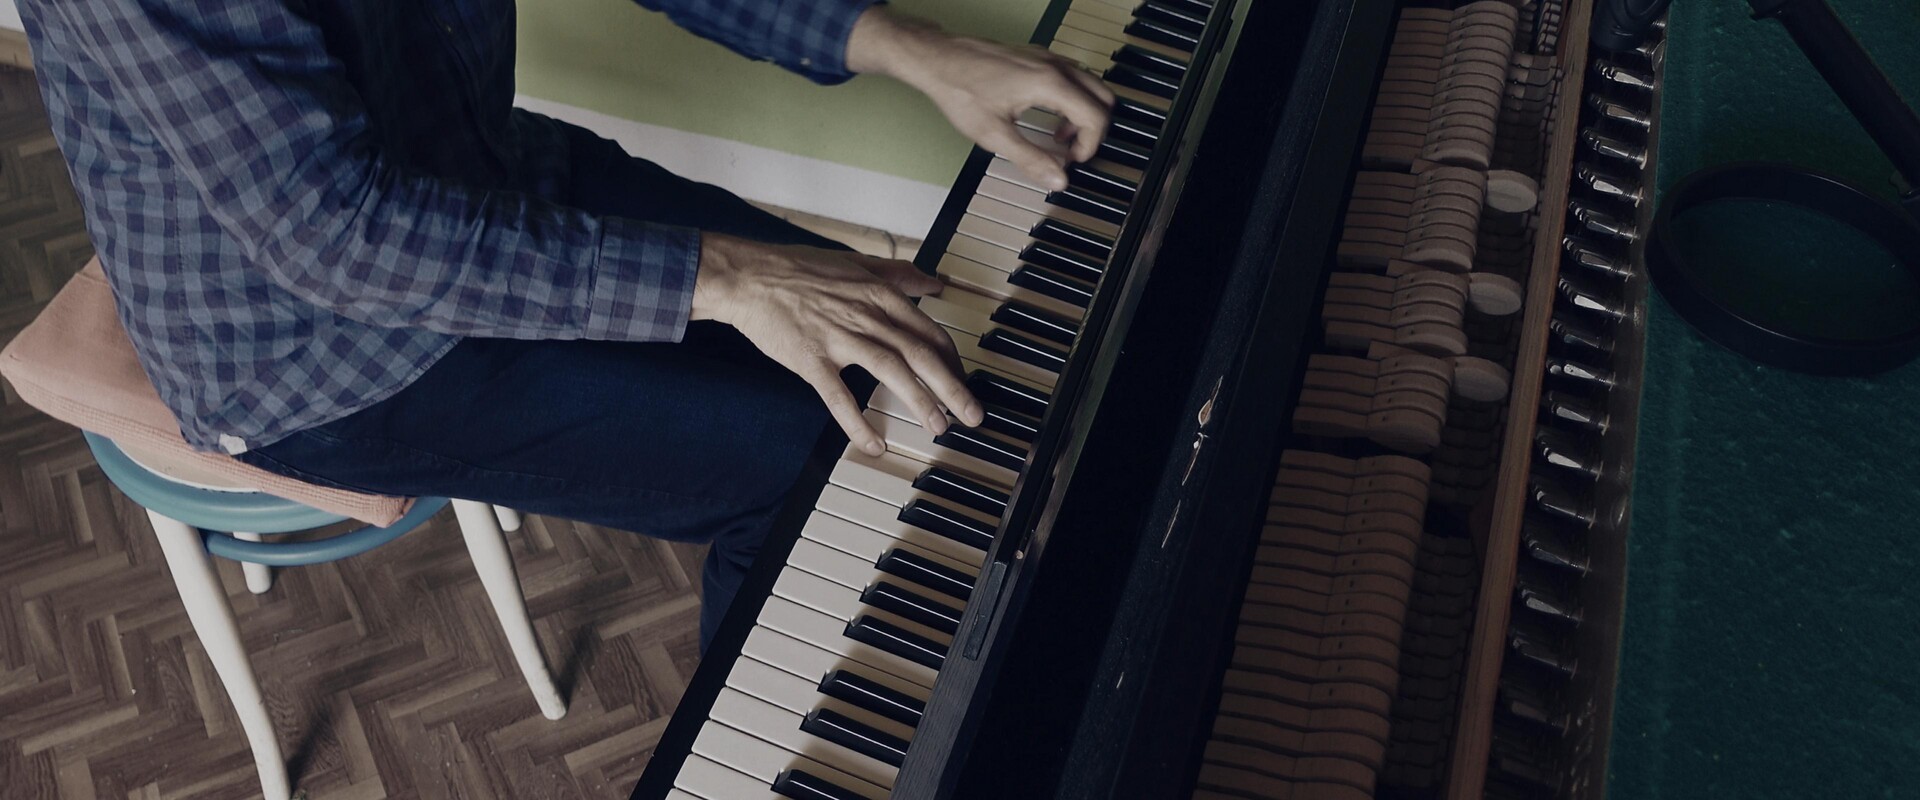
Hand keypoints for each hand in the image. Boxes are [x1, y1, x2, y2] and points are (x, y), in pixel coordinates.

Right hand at [691, 233, 984, 455]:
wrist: (749, 276)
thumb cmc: (798, 269)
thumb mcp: (856, 262)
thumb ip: (898, 273)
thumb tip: (934, 280)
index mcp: (880, 294)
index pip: (930, 332)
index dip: (953, 362)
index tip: (964, 383)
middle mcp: (867, 315)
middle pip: (922, 354)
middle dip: (953, 388)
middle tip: (972, 416)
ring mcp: (839, 338)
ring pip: (892, 371)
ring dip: (920, 402)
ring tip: (937, 427)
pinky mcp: (812, 359)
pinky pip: (840, 397)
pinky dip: (858, 423)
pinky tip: (874, 445)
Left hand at [847, 7, 1114, 191]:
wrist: (938, 59)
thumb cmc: (960, 89)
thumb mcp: (994, 134)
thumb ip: (1031, 159)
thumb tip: (1058, 179)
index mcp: (1049, 84)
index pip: (1095, 116)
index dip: (1090, 145)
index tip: (1073, 161)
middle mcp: (1054, 66)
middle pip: (1102, 98)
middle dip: (1094, 130)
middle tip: (1073, 152)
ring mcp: (1048, 58)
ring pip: (1090, 86)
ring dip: (1084, 114)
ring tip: (1059, 138)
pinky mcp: (1038, 57)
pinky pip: (1073, 78)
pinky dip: (1073, 100)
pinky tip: (1049, 117)